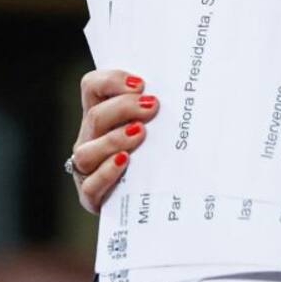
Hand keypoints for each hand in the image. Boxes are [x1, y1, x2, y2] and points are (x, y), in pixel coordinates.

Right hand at [72, 69, 158, 213]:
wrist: (156, 200)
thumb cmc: (161, 155)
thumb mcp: (160, 128)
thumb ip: (164, 109)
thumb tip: (194, 90)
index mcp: (103, 115)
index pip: (92, 87)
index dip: (111, 80)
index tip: (141, 84)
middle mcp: (90, 139)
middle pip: (95, 116)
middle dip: (123, 108)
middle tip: (152, 106)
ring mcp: (88, 169)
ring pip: (86, 151)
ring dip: (113, 139)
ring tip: (140, 134)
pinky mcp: (91, 196)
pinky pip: (91, 185)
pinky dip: (106, 172)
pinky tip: (124, 162)